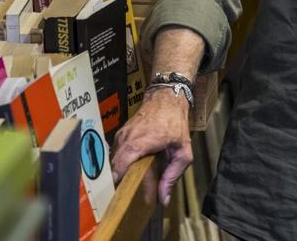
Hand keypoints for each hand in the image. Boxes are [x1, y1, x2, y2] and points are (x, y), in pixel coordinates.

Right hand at [110, 88, 192, 205]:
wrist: (166, 98)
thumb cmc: (175, 123)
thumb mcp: (182, 152)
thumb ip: (172, 176)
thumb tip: (163, 198)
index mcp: (141, 142)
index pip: (121, 164)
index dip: (119, 180)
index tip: (123, 195)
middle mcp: (127, 138)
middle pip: (115, 166)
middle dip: (120, 182)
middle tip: (129, 195)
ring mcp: (121, 135)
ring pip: (114, 160)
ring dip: (121, 173)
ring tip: (130, 184)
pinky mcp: (120, 134)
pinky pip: (116, 154)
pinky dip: (121, 164)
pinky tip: (131, 169)